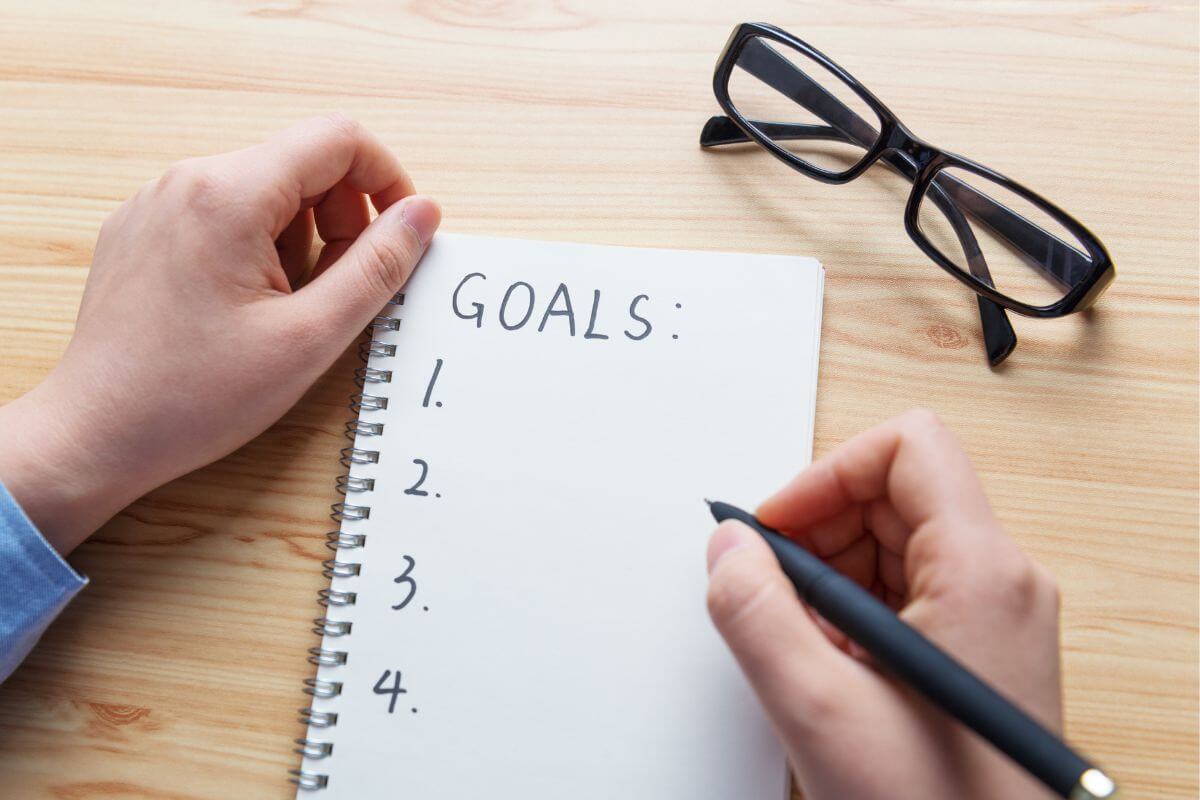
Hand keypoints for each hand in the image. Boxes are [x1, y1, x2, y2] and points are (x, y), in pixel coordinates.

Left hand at [0, 115, 440, 553]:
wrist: (94, 435)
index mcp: (228, 195)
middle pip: (302, 165)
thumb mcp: (310, 337)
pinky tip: (246, 311)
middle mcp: (187, 182)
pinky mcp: (144, 231)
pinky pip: (225, 215)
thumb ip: (377, 268)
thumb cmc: (193, 397)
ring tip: (286, 311)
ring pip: (265, 193)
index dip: (387, 181)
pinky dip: (258, 250)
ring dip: (300, 241)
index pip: (338, 140)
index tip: (402, 235)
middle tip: (338, 292)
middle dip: (342, 222)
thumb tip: (423, 214)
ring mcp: (158, 204)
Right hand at [705, 409, 1061, 799]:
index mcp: (980, 572)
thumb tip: (730, 548)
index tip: (779, 525)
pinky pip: (905, 590)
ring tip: (803, 642)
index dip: (829, 473)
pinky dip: (852, 613)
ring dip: (830, 577)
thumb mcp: (820, 708)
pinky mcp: (978, 647)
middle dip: (820, 531)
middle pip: (896, 492)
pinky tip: (831, 667)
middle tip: (774, 588)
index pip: (909, 446)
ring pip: (894, 542)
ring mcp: (992, 614)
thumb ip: (758, 614)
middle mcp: (1000, 581)